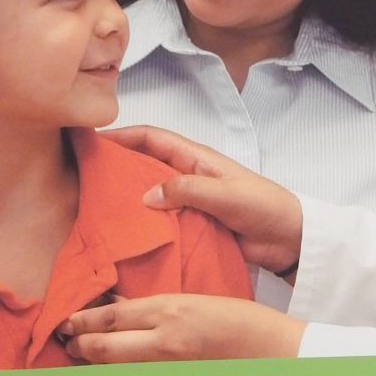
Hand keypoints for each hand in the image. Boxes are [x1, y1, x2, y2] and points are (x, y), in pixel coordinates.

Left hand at [63, 294, 304, 363]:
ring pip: (114, 370)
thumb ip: (158, 308)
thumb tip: (121, 306)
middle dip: (79, 345)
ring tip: (80, 358)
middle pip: (103, 347)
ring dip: (94, 365)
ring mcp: (169, 369)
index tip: (66, 321)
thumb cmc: (244, 323)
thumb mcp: (198, 302)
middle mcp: (164, 341)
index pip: (111, 316)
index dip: (82, 320)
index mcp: (171, 311)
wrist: (276, 355)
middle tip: (67, 341)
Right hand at [104, 124, 302, 273]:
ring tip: (95, 211)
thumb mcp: (225, 194)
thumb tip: (145, 195)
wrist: (291, 240)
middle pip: (144, 166)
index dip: (123, 135)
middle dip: (116, 168)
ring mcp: (189, 203)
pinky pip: (161, 223)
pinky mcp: (193, 227)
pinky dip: (143, 226)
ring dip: (127, 201)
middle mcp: (188, 177)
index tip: (93, 139)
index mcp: (196, 159)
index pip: (152, 138)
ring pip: (150, 196)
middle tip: (84, 178)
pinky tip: (124, 237)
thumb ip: (187, 190)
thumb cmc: (264, 207)